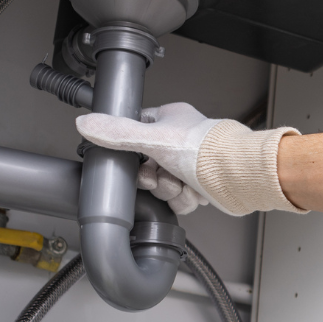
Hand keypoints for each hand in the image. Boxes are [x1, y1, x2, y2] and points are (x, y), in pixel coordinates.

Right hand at [77, 102, 219, 215]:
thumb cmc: (205, 150)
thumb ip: (116, 133)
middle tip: (161, 176)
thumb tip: (86, 124)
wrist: (236, 175)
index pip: (136, 134)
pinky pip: (180, 200)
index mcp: (170, 121)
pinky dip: (185, 200)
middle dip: (154, 179)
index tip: (134, 163)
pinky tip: (193, 192)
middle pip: (149, 167)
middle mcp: (182, 141)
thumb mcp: (151, 138)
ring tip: (182, 183)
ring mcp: (192, 164)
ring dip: (170, 190)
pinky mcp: (201, 185)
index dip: (132, 154)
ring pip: (164, 186)